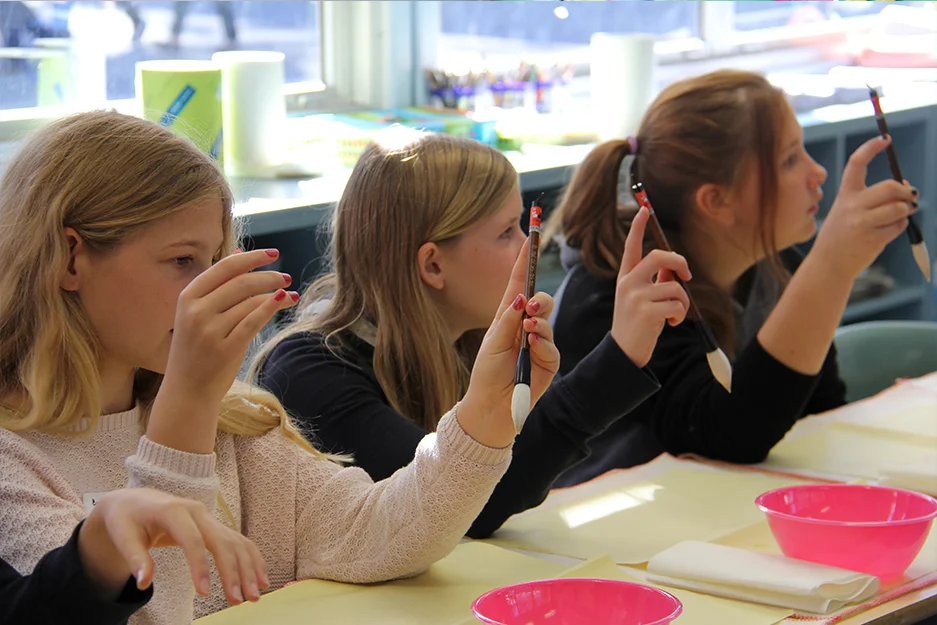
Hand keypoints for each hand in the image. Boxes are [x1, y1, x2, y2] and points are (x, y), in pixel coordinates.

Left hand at [78, 488, 267, 605]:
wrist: (134, 502)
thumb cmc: (126, 519)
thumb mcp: (123, 536)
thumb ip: (136, 558)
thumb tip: (144, 583)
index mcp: (175, 510)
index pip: (194, 540)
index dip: (200, 567)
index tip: (204, 594)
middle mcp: (198, 512)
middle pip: (223, 541)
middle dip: (234, 571)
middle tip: (238, 600)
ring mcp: (210, 518)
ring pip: (236, 542)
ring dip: (248, 568)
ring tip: (253, 596)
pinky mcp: (214, 526)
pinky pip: (238, 541)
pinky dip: (252, 559)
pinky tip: (259, 578)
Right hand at [149, 249, 298, 452]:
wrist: (187, 391)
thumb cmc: (196, 349)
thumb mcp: (198, 312)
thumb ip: (218, 284)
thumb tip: (240, 252)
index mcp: (187, 297)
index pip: (224, 267)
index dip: (251, 258)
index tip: (272, 254)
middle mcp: (196, 311)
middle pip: (241, 282)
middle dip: (268, 276)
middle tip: (286, 276)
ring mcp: (210, 331)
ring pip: (250, 301)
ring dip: (275, 293)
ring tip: (290, 293)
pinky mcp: (225, 349)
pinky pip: (254, 321)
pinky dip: (271, 307)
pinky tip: (284, 300)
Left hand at [459, 238, 560, 447]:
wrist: (491, 407)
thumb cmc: (487, 373)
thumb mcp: (492, 343)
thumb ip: (507, 320)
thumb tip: (521, 297)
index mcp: (507, 317)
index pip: (518, 283)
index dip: (524, 260)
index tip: (531, 236)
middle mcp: (524, 327)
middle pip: (539, 300)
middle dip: (538, 298)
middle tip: (530, 304)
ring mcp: (539, 344)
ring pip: (548, 320)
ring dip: (539, 322)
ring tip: (529, 329)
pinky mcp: (548, 362)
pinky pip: (552, 347)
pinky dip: (543, 344)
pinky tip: (533, 347)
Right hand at [611, 206, 690, 367]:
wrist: (624, 352)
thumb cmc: (637, 324)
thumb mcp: (640, 299)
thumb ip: (654, 281)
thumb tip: (675, 268)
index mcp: (625, 277)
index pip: (631, 247)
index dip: (637, 227)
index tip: (643, 209)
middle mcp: (628, 283)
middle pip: (660, 256)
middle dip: (681, 262)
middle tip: (687, 275)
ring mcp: (636, 296)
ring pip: (675, 285)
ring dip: (683, 301)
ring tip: (676, 314)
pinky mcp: (647, 311)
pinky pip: (677, 303)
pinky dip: (680, 314)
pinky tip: (672, 323)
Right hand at [812, 135, 916, 281]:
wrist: (828, 264)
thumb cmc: (841, 236)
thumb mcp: (847, 212)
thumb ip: (873, 198)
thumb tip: (907, 187)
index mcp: (844, 195)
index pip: (856, 164)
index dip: (871, 148)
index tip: (884, 140)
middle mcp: (852, 207)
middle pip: (890, 187)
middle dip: (905, 191)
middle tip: (909, 196)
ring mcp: (862, 223)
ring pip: (899, 207)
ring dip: (905, 211)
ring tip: (898, 216)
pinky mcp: (873, 239)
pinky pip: (899, 226)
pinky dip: (900, 226)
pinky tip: (888, 231)